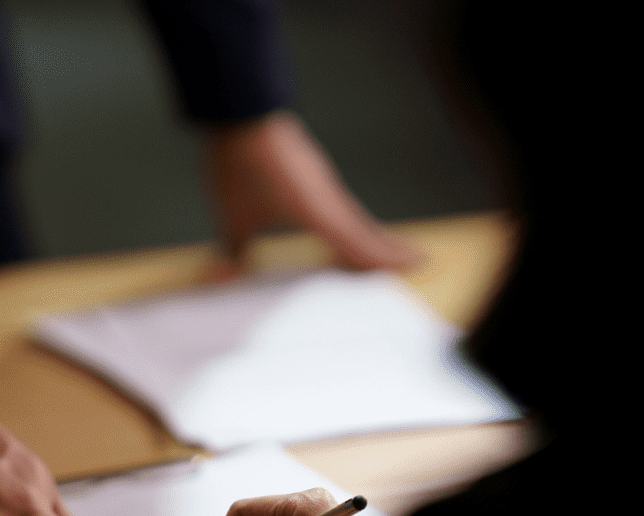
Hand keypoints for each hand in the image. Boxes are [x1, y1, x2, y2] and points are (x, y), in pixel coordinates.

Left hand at [204, 111, 419, 275]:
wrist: (242, 111)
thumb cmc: (241, 159)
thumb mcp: (235, 213)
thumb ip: (236, 248)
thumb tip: (226, 277)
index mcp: (318, 211)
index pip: (359, 243)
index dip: (384, 257)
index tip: (413, 264)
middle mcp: (329, 197)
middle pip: (367, 230)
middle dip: (389, 248)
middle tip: (417, 260)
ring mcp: (323, 183)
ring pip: (355, 215)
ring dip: (373, 234)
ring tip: (390, 249)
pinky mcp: (312, 174)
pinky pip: (340, 203)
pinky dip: (351, 219)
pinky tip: (346, 224)